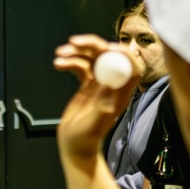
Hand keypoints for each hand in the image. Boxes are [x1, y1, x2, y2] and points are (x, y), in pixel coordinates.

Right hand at [53, 35, 137, 167]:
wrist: (74, 146)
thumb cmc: (85, 140)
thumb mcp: (94, 125)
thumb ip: (102, 106)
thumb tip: (109, 84)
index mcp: (120, 94)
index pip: (131, 67)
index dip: (122, 54)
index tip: (105, 48)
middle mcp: (112, 85)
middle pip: (109, 56)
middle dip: (93, 45)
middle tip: (75, 42)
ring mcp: (100, 83)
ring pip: (93, 58)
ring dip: (76, 52)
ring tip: (59, 55)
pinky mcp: (87, 84)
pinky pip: (81, 66)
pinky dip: (69, 62)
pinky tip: (58, 64)